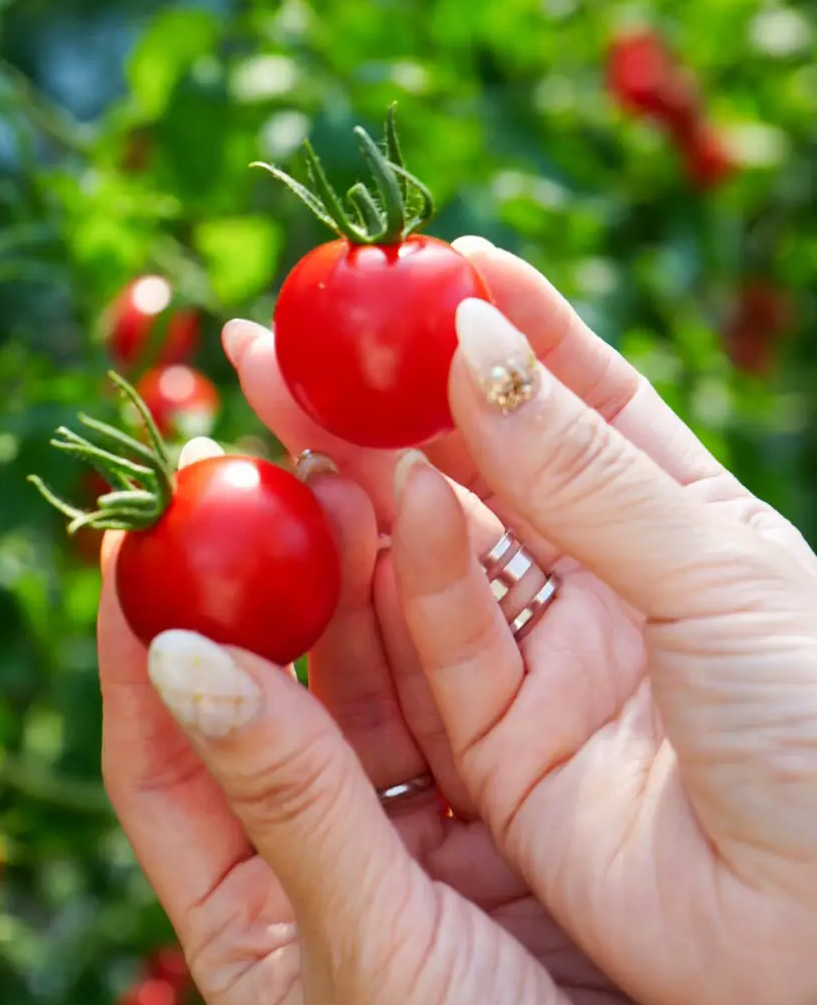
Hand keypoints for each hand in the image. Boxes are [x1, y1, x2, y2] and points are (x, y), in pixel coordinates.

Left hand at [98, 434, 586, 1004]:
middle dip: (256, 596)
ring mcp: (400, 828)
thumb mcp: (357, 930)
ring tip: (332, 490)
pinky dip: (430, 624)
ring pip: (357, 685)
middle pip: (264, 702)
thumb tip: (177, 656)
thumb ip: (285, 791)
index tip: (125, 548)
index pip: (155, 760)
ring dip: (345, 590)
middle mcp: (309, 856)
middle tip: (244, 491)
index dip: (133, 652)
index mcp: (240, 912)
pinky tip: (417, 547)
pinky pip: (443, 696)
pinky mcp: (484, 806)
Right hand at [221, 241, 633, 1004]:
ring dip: (366, 468)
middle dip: (395, 390)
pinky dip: (403, 569)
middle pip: (483, 460)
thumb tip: (477, 340)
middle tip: (302, 329)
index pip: (586, 390)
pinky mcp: (498, 745)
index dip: (510, 321)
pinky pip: (436, 641)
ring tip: (289, 391)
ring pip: (438, 545)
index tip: (434, 259)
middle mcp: (607, 576)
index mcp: (685, 515)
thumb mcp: (716, 578)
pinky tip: (368, 495)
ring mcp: (548, 659)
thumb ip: (585, 473)